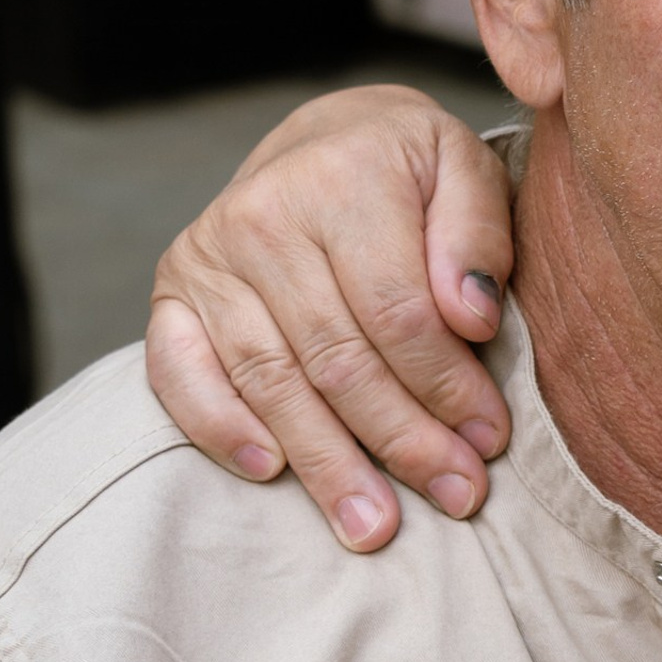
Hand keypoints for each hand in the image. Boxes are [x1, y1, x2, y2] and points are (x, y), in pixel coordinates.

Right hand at [146, 87, 519, 549]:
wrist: (327, 137)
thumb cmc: (412, 168)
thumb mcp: (465, 169)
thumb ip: (478, 237)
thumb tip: (472, 318)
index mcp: (342, 179)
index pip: (399, 312)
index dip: (447, 386)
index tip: (490, 440)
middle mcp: (262, 216)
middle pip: (338, 358)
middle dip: (403, 439)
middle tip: (455, 495)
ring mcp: (206, 257)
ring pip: (272, 380)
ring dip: (326, 461)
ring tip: (374, 524)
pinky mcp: (171, 293)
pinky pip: (179, 373)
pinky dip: (218, 427)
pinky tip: (268, 472)